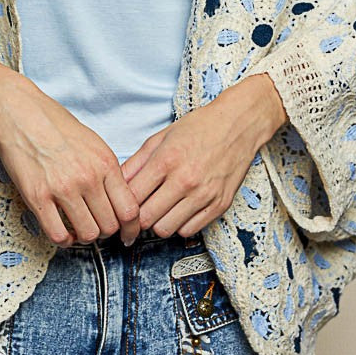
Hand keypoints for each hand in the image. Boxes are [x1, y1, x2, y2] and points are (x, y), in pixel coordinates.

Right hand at [0, 60, 140, 247]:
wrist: (19, 111)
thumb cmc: (53, 123)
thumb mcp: (92, 141)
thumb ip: (107, 170)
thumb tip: (118, 199)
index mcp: (104, 162)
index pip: (129, 209)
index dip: (131, 227)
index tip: (128, 234)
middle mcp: (87, 177)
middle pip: (110, 225)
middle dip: (107, 231)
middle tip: (98, 226)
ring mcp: (62, 188)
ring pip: (87, 234)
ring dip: (85, 235)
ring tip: (79, 227)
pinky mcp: (37, 197)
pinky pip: (58, 235)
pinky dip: (64, 239)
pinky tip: (63, 231)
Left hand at [117, 72, 285, 243]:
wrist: (238, 124)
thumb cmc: (199, 127)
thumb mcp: (162, 137)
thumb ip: (137, 161)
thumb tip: (117, 183)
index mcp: (167, 160)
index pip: (132, 198)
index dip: (122, 204)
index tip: (122, 204)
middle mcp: (185, 180)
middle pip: (146, 219)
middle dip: (138, 217)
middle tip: (138, 210)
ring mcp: (204, 195)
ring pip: (166, 229)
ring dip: (158, 222)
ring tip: (159, 209)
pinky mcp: (220, 205)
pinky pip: (189, 231)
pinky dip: (180, 224)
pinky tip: (179, 210)